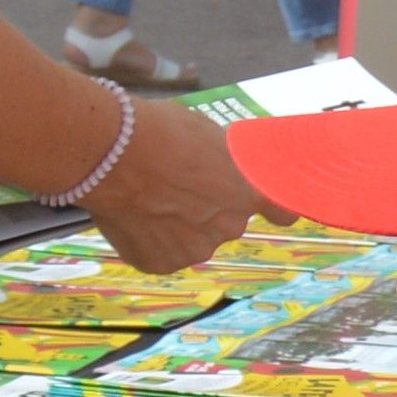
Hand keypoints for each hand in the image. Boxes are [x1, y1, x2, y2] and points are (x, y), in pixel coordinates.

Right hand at [77, 97, 260, 272]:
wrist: (114, 155)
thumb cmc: (162, 132)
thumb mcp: (208, 135)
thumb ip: (223, 161)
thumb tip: (221, 165)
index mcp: (247, 192)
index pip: (281, 211)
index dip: (276, 209)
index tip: (277, 210)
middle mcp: (229, 227)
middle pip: (224, 222)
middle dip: (206, 209)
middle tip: (175, 185)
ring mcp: (194, 250)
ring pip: (191, 240)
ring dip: (176, 226)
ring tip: (148, 197)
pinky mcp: (160, 264)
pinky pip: (160, 253)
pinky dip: (149, 239)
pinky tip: (134, 214)